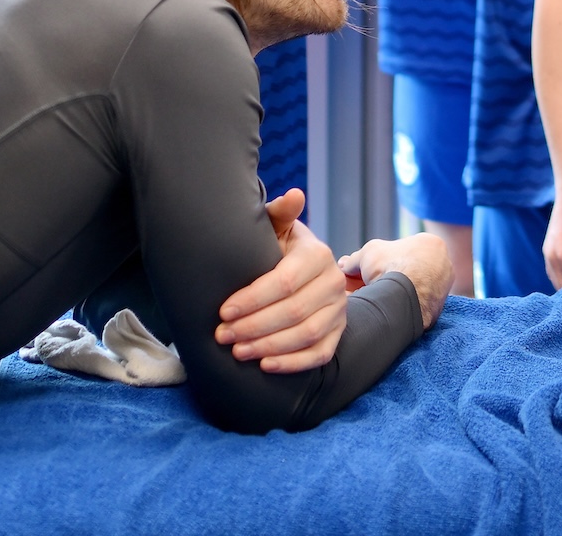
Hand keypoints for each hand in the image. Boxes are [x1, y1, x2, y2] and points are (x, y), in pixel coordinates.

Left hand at [215, 188, 348, 371]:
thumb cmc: (278, 250)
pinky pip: (320, 354)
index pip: (284, 282)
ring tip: (237, 352)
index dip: (252, 300)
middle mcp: (335, 282)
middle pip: (293, 312)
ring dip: (269, 347)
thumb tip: (294, 195)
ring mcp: (340, 310)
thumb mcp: (276, 229)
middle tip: (222, 335)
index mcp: (318, 255)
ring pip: (306, 335)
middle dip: (253, 327)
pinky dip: (293, 363)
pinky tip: (265, 366)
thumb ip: (279, 214)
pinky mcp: (338, 333)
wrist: (303, 273)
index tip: (223, 311)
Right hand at [337, 233, 452, 329]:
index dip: (377, 261)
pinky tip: (378, 309)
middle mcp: (442, 265)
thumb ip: (356, 258)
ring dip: (387, 292)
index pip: (401, 251)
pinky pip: (412, 305)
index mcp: (431, 244)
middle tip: (359, 284)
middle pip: (404, 271)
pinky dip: (396, 306)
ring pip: (408, 289)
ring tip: (364, 298)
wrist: (405, 297)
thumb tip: (344, 264)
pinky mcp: (436, 310)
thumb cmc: (391, 267)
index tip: (361, 269)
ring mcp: (441, 288)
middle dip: (380, 277)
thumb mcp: (367, 253)